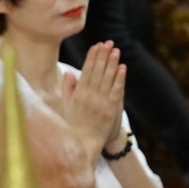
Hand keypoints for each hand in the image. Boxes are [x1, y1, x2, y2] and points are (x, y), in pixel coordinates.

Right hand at [59, 41, 126, 161]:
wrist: (84, 144)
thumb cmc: (73, 125)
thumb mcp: (66, 107)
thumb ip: (68, 89)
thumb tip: (68, 73)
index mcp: (78, 95)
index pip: (86, 71)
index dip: (92, 58)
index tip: (96, 46)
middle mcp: (89, 97)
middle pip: (98, 72)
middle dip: (103, 56)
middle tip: (108, 43)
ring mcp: (101, 102)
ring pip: (108, 78)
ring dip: (112, 63)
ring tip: (116, 50)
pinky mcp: (112, 108)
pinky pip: (116, 90)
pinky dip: (120, 78)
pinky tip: (122, 67)